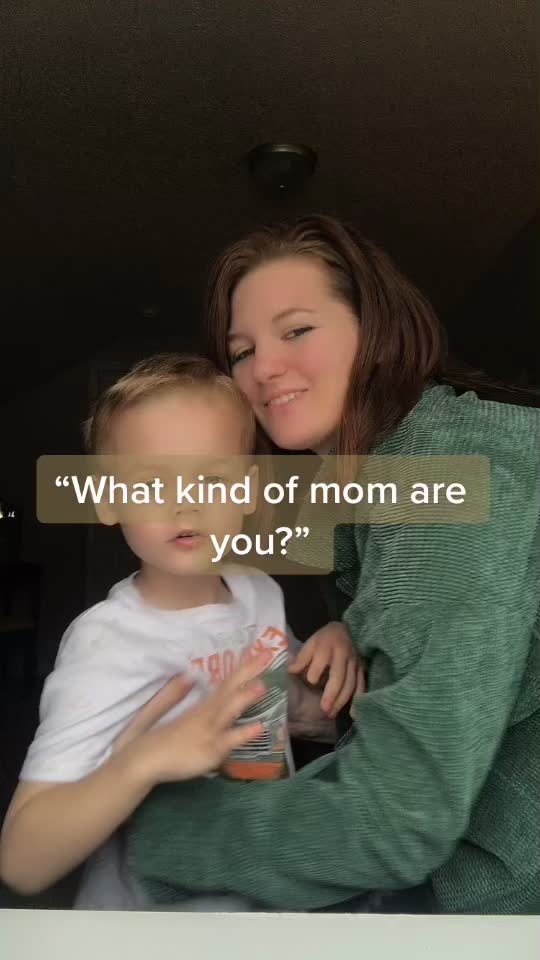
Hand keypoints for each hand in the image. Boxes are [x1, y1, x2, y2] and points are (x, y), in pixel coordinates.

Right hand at [114, 651, 270, 786]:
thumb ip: (172, 695)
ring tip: (263, 684)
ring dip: (245, 697)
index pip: (223, 685)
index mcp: (196, 708)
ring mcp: (207, 734)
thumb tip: (186, 676)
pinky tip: (259, 726)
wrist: (138, 763)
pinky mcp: (208, 753)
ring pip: (228, 711)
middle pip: (228, 691)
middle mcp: (203, 717)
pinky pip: (228, 742)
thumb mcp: (156, 711)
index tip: (257, 654)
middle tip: (266, 655)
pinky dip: (243, 734)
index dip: (240, 669)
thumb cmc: (147, 740)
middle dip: (247, 673)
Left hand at [288, 622, 364, 717]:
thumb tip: (290, 671)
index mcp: (326, 647)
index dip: (313, 675)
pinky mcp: (362, 668)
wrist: (348, 629)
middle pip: (338, 677)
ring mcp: (354, 662)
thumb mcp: (310, 643)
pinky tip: (352, 713)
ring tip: (331, 713)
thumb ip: (301, 658)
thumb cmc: (325, 639)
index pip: (319, 664)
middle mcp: (342, 655)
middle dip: (331, 694)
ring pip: (350, 684)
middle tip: (324, 709)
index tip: (309, 681)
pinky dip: (357, 699)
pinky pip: (361, 685)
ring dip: (341, 700)